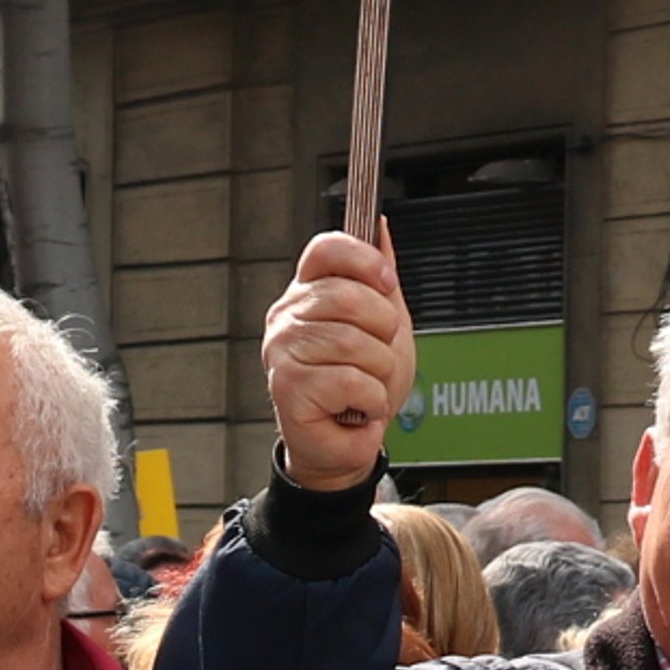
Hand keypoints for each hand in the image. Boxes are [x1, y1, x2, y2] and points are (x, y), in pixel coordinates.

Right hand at [264, 228, 414, 494]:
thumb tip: (380, 226)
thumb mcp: (383, 324)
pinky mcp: (287, 387)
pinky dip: (371, 399)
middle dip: (383, 331)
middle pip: (348, 295)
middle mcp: (287, 317)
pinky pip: (351, 380)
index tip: (386, 282)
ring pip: (354, 342)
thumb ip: (379, 276)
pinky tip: (358, 407)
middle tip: (378, 355)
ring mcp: (283, 351)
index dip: (363, 259)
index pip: (326, 249)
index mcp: (308, 293)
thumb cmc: (360, 386)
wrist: (347, 443)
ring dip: (380, 372)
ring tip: (368, 386)